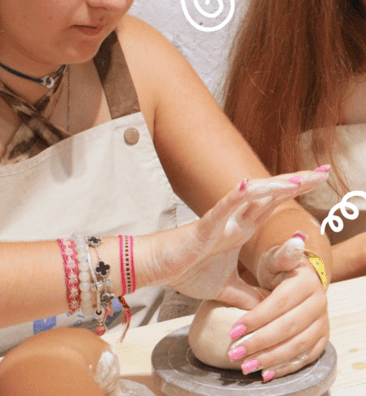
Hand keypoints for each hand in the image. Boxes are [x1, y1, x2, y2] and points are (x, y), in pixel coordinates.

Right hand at [151, 170, 327, 308]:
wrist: (156, 269)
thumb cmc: (185, 272)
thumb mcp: (228, 289)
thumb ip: (249, 296)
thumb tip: (269, 308)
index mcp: (240, 230)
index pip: (273, 206)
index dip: (295, 192)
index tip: (318, 181)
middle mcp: (234, 220)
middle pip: (270, 195)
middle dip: (297, 182)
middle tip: (322, 171)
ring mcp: (220, 220)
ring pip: (252, 196)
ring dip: (276, 186)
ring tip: (301, 179)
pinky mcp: (204, 226)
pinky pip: (224, 206)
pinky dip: (239, 195)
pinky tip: (253, 185)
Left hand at [226, 234, 328, 381]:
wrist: (298, 278)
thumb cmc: (279, 267)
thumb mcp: (276, 256)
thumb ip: (282, 253)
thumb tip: (295, 241)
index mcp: (306, 283)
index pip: (279, 304)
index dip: (256, 318)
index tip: (233, 330)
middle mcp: (319, 305)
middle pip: (289, 328)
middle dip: (260, 343)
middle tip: (234, 352)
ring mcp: (322, 323)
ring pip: (298, 346)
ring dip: (271, 359)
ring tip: (246, 366)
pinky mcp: (321, 338)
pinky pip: (306, 357)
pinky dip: (286, 367)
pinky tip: (266, 374)